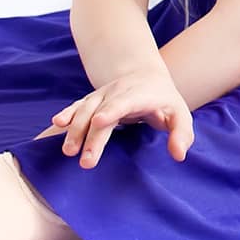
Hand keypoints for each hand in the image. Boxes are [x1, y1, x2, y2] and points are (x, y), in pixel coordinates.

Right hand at [52, 62, 194, 167]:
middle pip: (101, 112)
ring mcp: (102, 95)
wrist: (146, 78)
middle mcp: (117, 92)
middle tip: (86, 161)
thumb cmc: (165, 102)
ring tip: (68, 152)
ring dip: (75, 130)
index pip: (125, 102)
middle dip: (91, 136)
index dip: (112, 110)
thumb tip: (179, 155)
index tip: (100, 122)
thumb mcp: (180, 115)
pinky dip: (66, 114)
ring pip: (85, 109)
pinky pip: (77, 106)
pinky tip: (56, 123)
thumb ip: (182, 134)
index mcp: (140, 94)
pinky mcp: (92, 100)